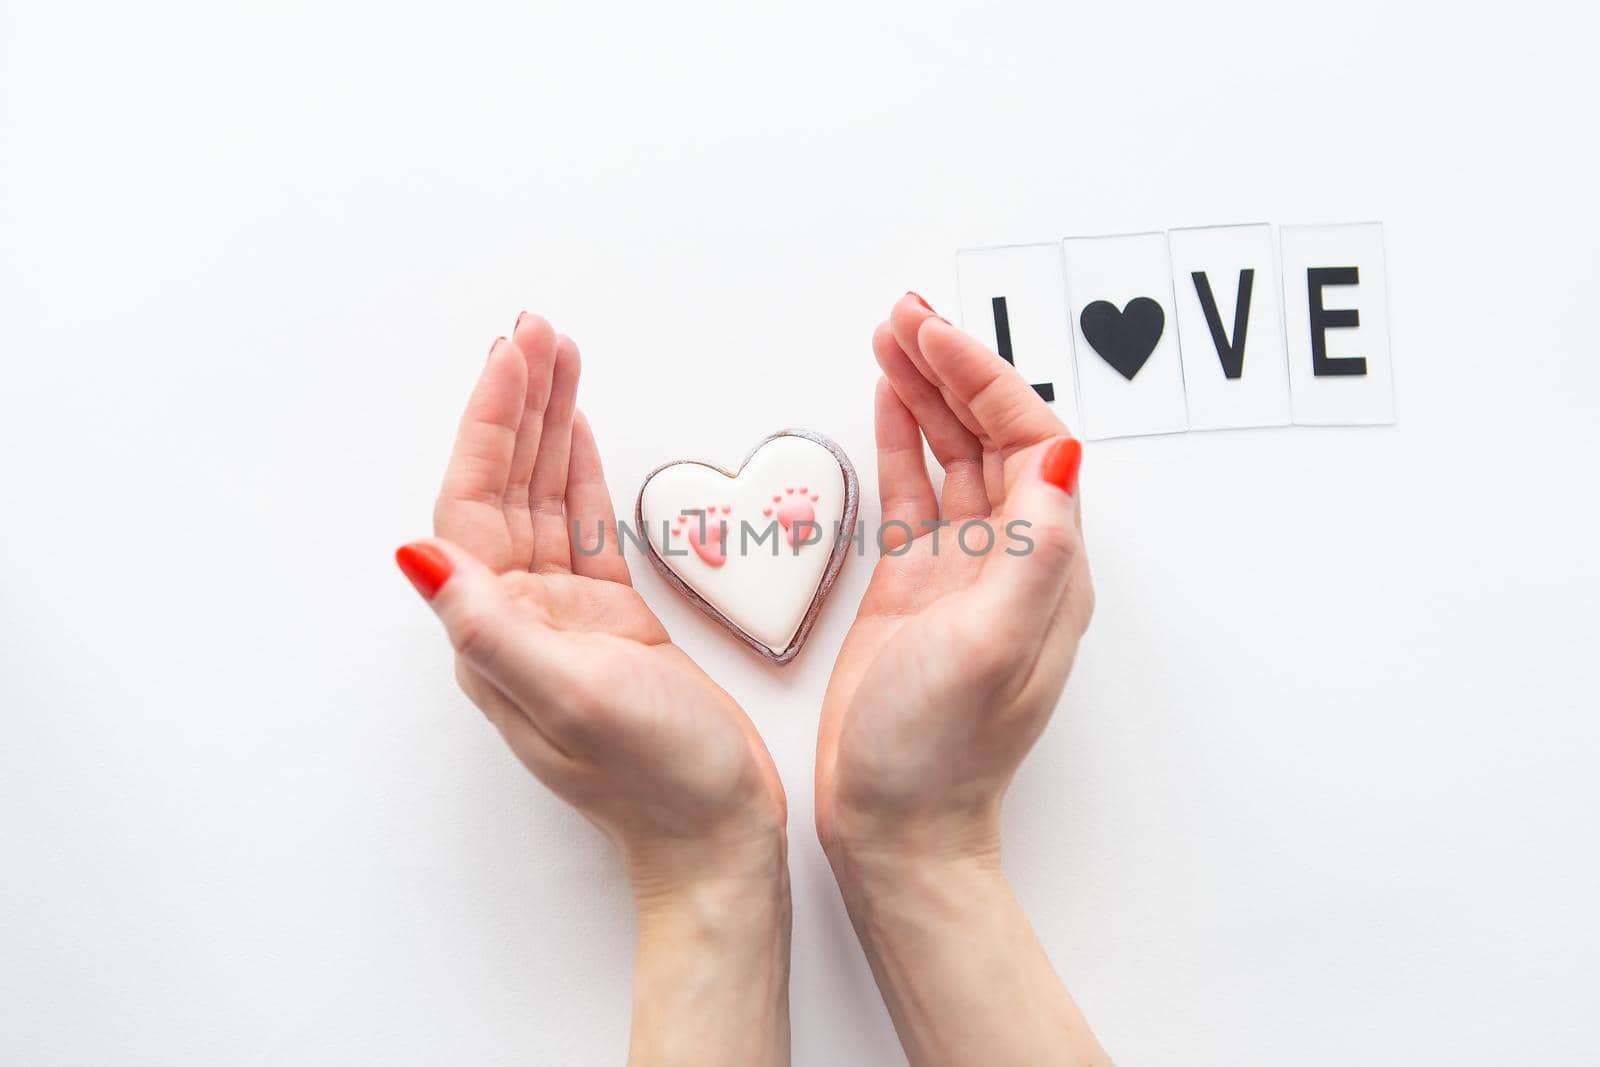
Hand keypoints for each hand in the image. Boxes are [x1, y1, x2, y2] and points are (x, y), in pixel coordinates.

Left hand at [398, 314, 788, 1066]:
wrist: (720, 836)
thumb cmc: (659, 780)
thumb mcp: (573, 698)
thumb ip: (491, 627)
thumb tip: (413, 558)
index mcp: (497, 630)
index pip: (474, 502)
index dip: (490, 424)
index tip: (513, 358)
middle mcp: (519, 616)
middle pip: (505, 486)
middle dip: (517, 405)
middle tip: (536, 332)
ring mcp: (565, 617)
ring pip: (544, 498)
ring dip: (548, 426)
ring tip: (558, 355)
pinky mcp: (613, 621)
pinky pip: (585, 528)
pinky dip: (580, 473)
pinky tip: (578, 431)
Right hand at [815, 295, 1105, 1065]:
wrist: (895, 826)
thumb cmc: (940, 753)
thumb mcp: (992, 649)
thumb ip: (1033, 553)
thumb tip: (1061, 456)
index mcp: (1046, 567)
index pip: (1030, 442)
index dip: (987, 380)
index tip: (939, 336)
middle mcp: (1012, 559)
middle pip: (991, 435)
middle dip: (953, 367)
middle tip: (907, 314)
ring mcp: (961, 571)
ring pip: (949, 456)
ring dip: (925, 392)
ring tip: (890, 336)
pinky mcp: (912, 588)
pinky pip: (912, 494)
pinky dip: (900, 441)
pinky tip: (885, 400)